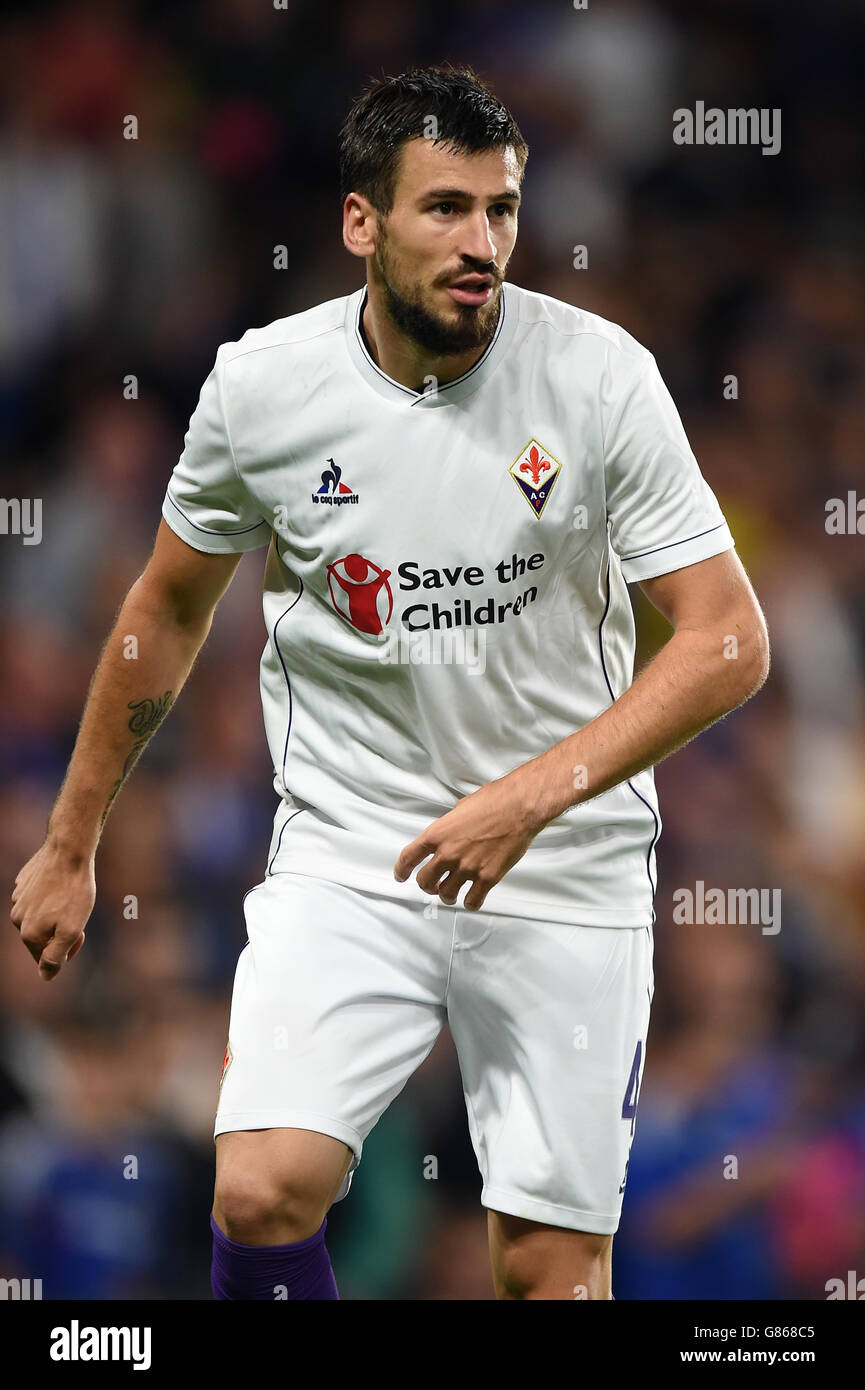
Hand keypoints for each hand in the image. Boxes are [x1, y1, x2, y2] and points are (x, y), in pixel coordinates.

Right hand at [10, 839, 94, 980]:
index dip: (68, 950)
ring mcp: (18, 898)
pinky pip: (38, 897)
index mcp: (28, 933)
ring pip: (39, 916)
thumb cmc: (74, 891)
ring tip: (70, 897)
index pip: (46, 958)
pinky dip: (50, 896)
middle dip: (60, 931)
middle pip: (42, 937)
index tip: (82, 933)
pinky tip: (61, 884)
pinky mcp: (24, 881)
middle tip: (79, 914)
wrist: (69, 850)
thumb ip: (56, 957)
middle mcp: (17, 917)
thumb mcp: (71, 931)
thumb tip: (45, 977)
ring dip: (55, 913)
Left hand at [394, 776, 542, 910]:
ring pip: (446, 895)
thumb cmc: (494, 801)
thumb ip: (449, 826)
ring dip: (447, 895)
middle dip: (427, 885)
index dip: (401, 870)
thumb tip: (449, 834)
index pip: (409, 857)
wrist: (520, 807)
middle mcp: (448, 853)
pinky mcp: (487, 878)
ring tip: (451, 893)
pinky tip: (472, 898)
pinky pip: (472, 901)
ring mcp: (467, 868)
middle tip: (432, 885)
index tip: (401, 876)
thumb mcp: (460, 808)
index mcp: (437, 834)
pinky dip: (470, 902)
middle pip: (424, 881)